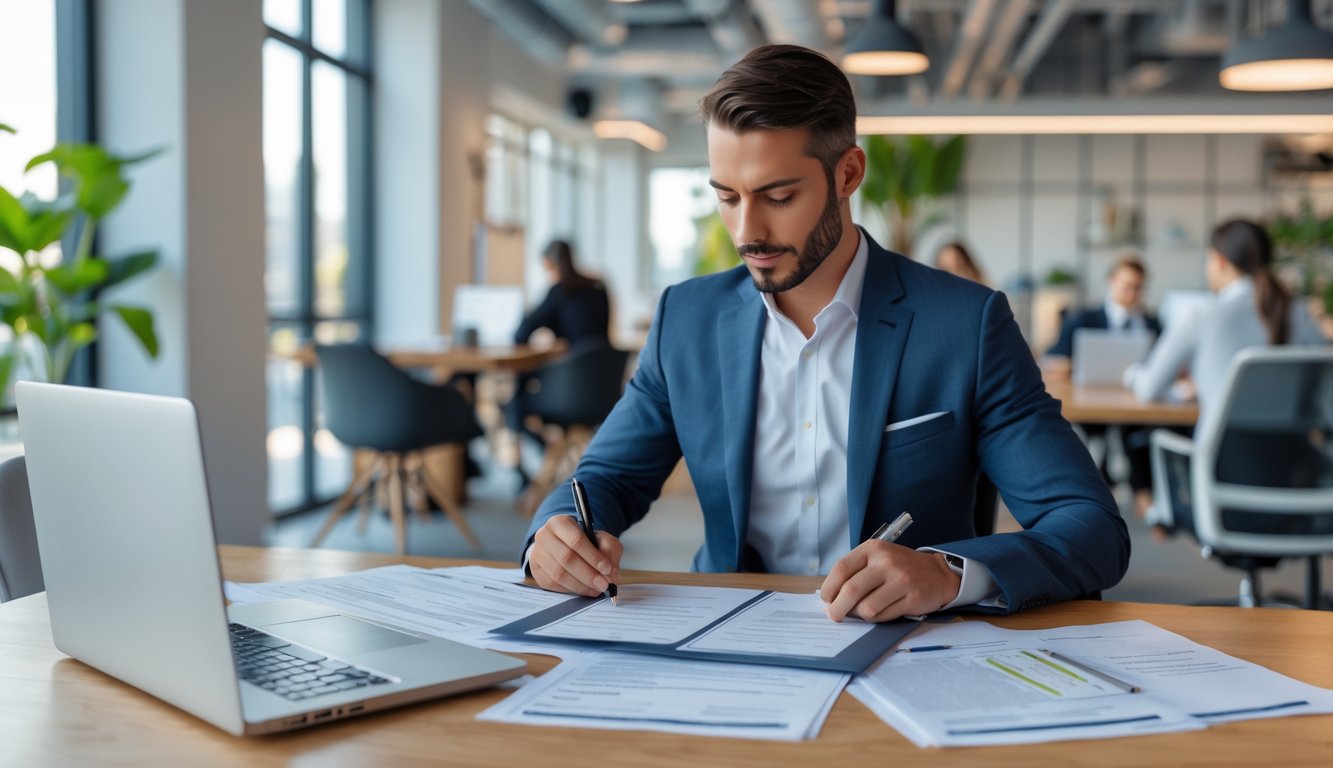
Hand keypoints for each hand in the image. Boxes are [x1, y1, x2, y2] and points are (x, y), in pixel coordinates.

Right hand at [529, 514, 622, 596]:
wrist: (563, 545)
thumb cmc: (584, 541)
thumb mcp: (601, 538)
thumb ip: (609, 550)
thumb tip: (610, 573)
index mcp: (560, 522)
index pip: (576, 540)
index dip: (593, 556)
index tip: (607, 569)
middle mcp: (544, 536)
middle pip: (567, 558)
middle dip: (588, 574)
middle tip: (604, 584)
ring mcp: (537, 554)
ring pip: (559, 574)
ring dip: (581, 585)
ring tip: (596, 589)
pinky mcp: (536, 571)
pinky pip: (553, 584)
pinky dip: (571, 589)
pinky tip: (584, 589)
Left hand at [819, 543, 960, 621]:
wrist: (938, 573)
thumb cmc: (900, 568)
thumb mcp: (878, 558)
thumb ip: (855, 572)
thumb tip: (831, 597)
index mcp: (873, 549)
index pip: (841, 569)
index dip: (829, 588)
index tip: (826, 599)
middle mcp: (886, 562)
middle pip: (851, 591)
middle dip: (837, 608)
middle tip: (835, 615)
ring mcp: (901, 580)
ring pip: (866, 608)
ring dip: (859, 615)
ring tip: (862, 612)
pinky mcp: (913, 598)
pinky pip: (884, 616)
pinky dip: (876, 619)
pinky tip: (880, 612)